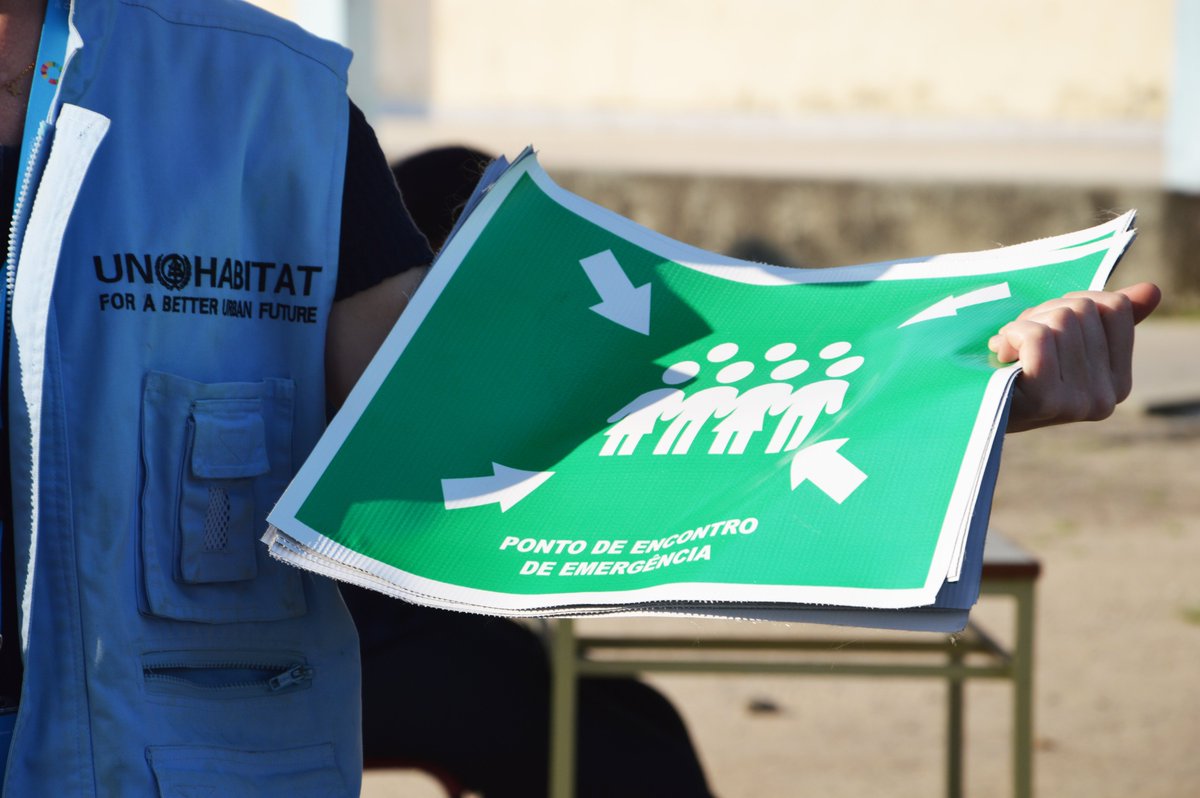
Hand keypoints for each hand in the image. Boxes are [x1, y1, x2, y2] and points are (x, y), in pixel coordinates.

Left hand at [990, 282, 1161, 431]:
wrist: (971, 410)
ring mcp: (1079, 402)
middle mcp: (1107, 397)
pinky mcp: (1047, 399)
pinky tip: (1002, 353)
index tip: (1044, 327)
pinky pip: (1038, 336)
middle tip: (1019, 342)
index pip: (1114, 307)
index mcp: (1118, 382)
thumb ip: (1106, 320)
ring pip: (1060, 320)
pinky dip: (1013, 334)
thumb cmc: (1014, 372)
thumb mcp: (1062, 343)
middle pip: (1082, 310)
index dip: (1070, 303)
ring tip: (1009, 350)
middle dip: (1042, 314)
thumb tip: (1151, 290)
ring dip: (1023, 324)